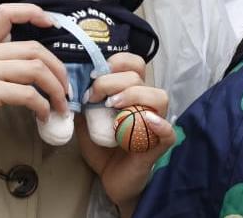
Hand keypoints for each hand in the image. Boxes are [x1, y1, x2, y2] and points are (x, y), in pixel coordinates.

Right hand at [0, 3, 70, 171]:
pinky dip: (42, 106)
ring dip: (56, 89)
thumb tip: (22, 60)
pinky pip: (27, 94)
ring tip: (60, 105)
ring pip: (36, 69)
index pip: (5, 12)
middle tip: (65, 88)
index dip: (32, 12)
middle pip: (33, 48)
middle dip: (58, 68)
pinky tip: (42, 115)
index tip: (51, 22)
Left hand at [74, 52, 174, 208]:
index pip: (134, 64)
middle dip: (111, 81)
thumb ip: (83, 103)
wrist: (111, 180)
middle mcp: (147, 104)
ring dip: (134, 95)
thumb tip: (74, 84)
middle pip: (139, 78)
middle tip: (93, 96)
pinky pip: (169, 132)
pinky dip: (159, 124)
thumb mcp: (86, 121)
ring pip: (159, 97)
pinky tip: (146, 121)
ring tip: (113, 106)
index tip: (93, 76)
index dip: (116, 62)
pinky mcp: (158, 145)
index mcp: (132, 93)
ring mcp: (155, 124)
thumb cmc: (102, 148)